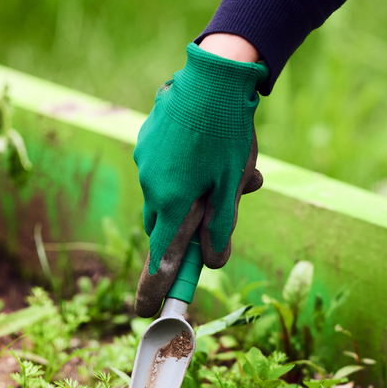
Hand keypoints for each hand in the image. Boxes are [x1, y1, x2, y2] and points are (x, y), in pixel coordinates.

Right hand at [132, 41, 267, 316]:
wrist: (214, 74)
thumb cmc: (228, 133)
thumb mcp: (233, 186)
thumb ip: (221, 227)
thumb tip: (212, 262)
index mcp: (171, 201)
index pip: (160, 257)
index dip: (155, 287)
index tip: (146, 313)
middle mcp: (151, 183)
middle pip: (165, 225)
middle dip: (188, 228)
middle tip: (223, 206)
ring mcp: (145, 159)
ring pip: (169, 193)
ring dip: (196, 192)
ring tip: (240, 170)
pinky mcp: (148, 138)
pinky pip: (165, 166)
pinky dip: (188, 166)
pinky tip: (215, 142)